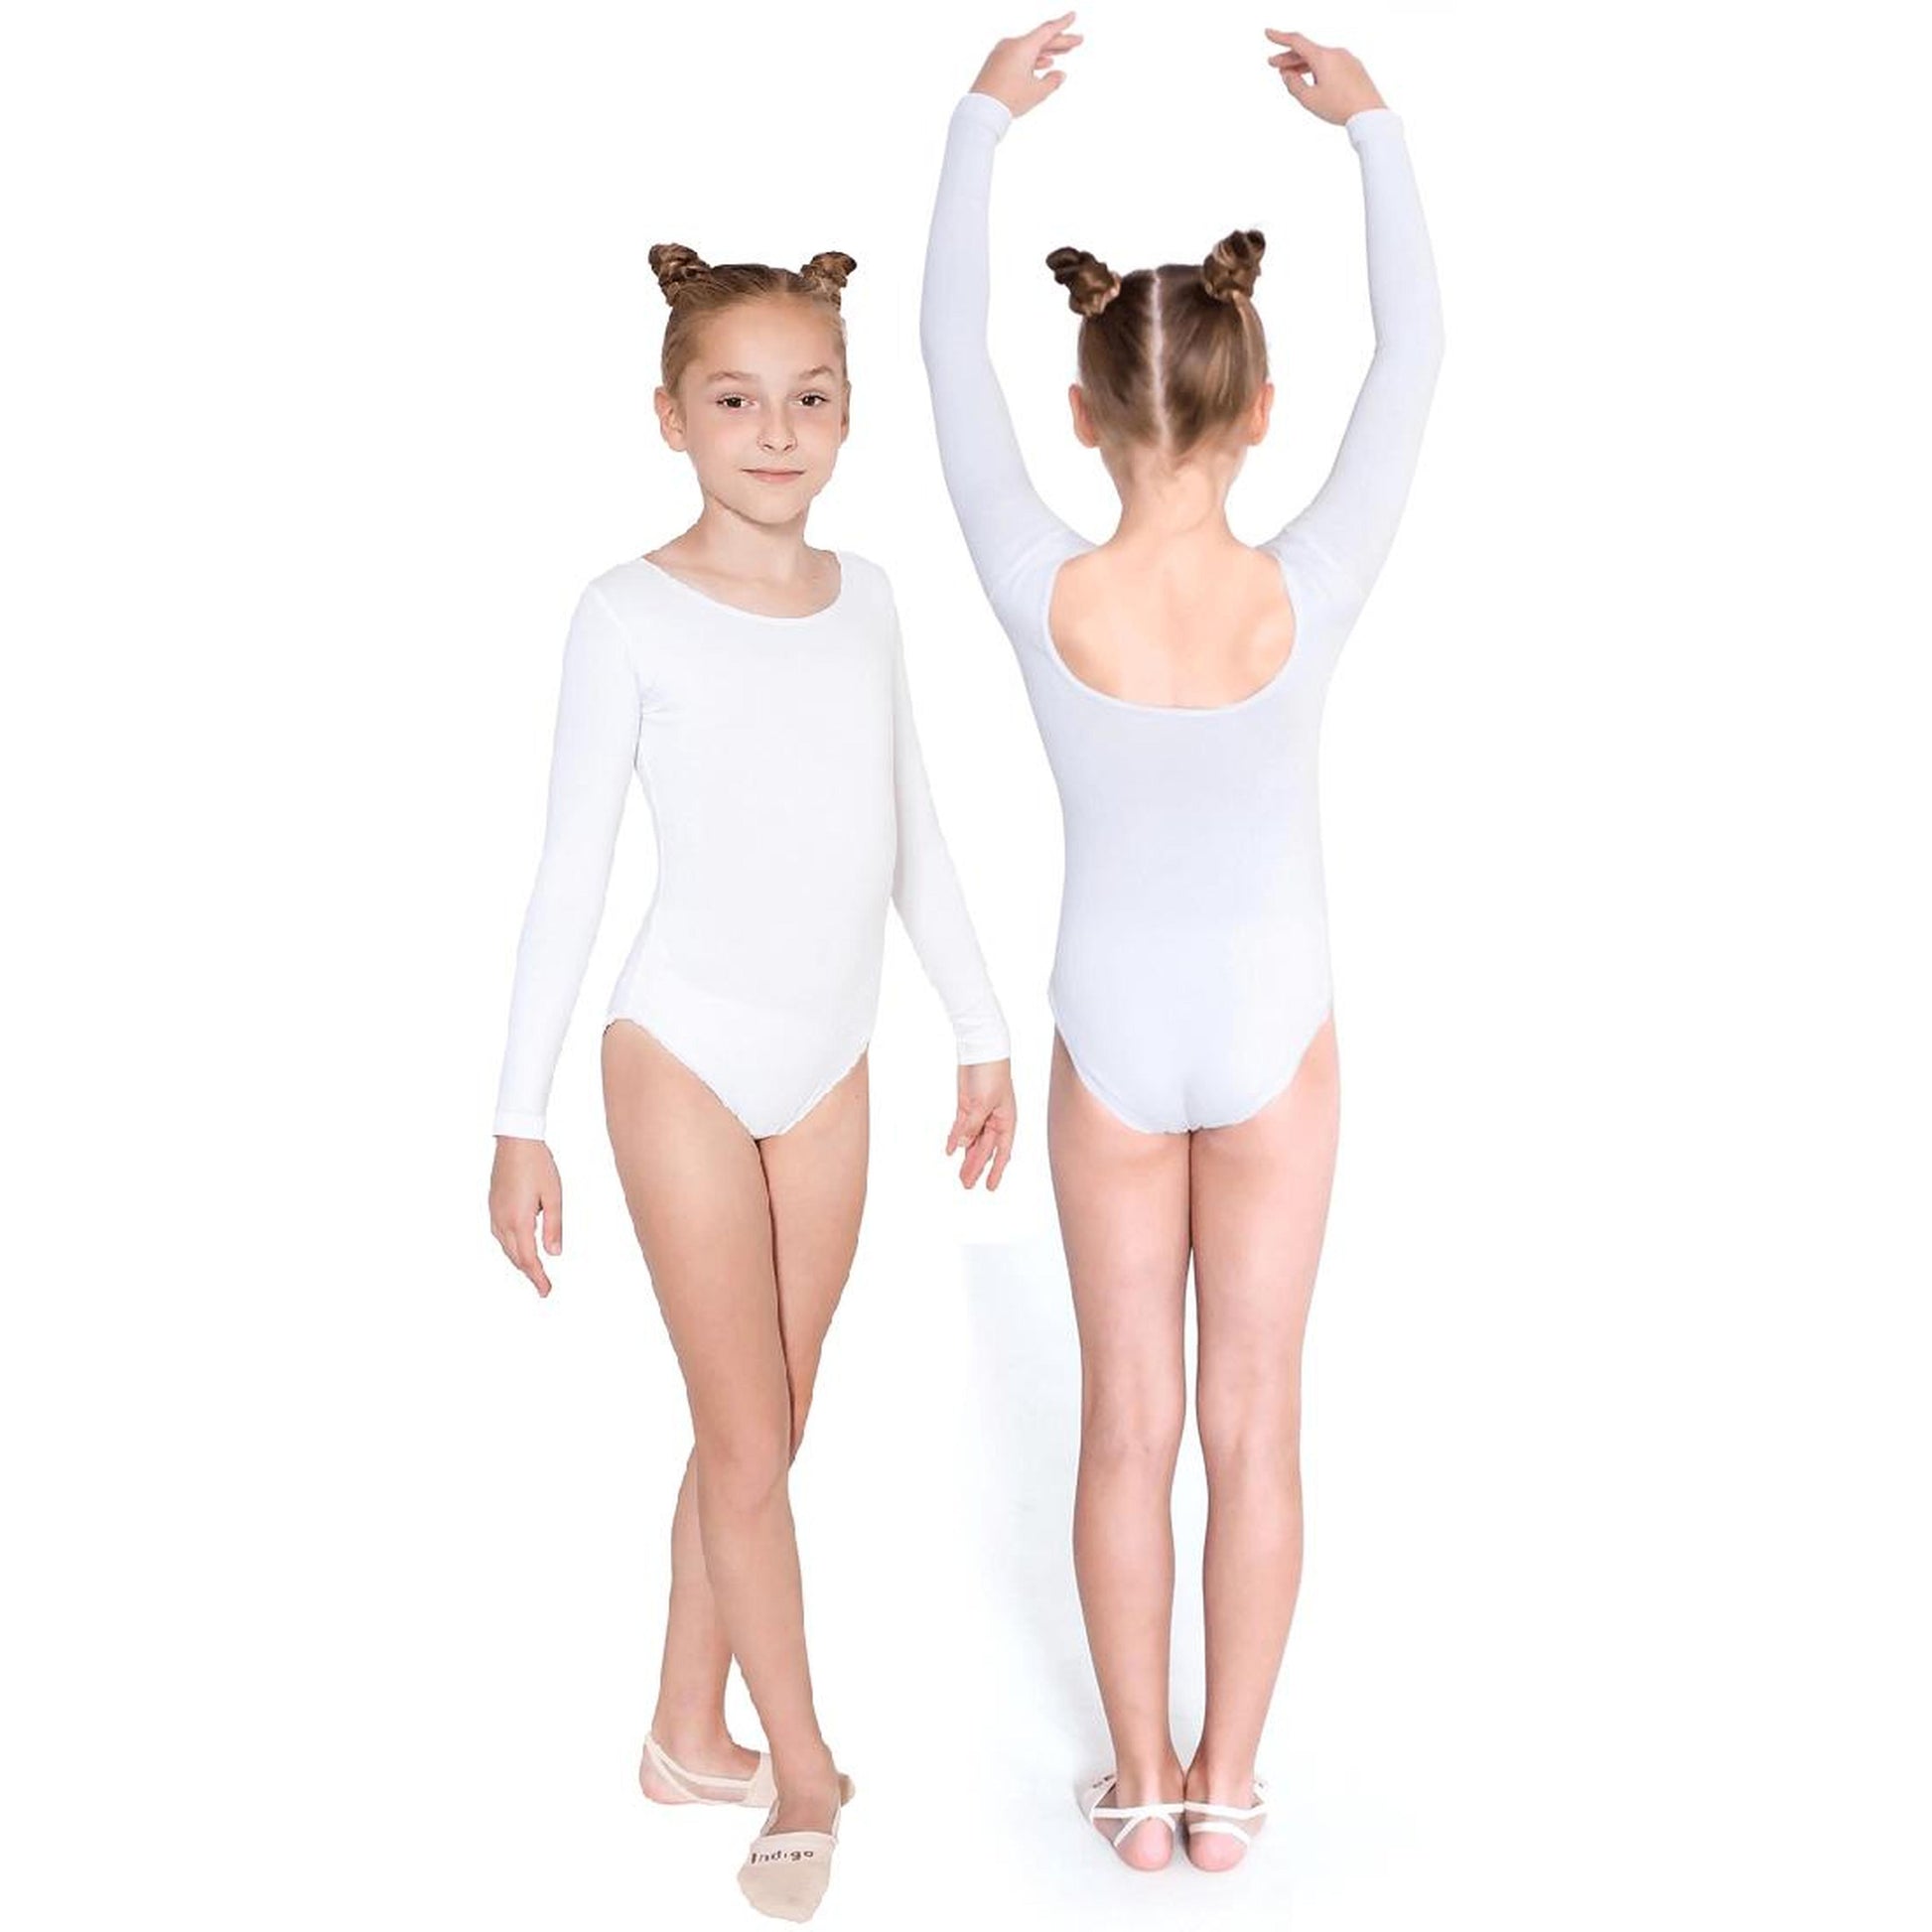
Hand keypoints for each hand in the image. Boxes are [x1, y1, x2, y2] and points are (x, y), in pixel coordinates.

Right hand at [490, 1136, 562, 1296]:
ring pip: (505, 1247)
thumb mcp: (554, 1197)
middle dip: (529, 1273)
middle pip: (515, 1257)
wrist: (515, 1140)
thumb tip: (554, 1255)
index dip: (537, 1277)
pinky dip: (511, 1247)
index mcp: (518, 1220)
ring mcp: (494, 1213)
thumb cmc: (538, 1165)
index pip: (528, 1259)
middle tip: (543, 1287)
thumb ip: (554, 1227)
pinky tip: (518, 1247)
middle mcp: (502, 1220)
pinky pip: (500, 1235)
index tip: (546, 1292)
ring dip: (519, 1261)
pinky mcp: (492, 1205)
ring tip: (533, 1271)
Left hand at [947, 1058, 1017, 1189]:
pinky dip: (955, 1139)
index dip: (996, 1171)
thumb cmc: (991, 1074)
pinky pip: (961, 1128)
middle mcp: (995, 1120)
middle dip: (976, 1168)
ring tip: (959, 1175)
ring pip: (972, 1142)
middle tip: (966, 1186)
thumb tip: (960, 1146)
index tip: (990, 1188)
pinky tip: (950, 1151)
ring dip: (966, 1158)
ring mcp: (980, 1114)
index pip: (1002, 1152)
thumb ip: (971, 1126)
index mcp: (1006, 1121)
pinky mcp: (967, 1106)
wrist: (982, 1050)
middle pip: (985, 1150)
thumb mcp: (982, 1103)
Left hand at [971, 11, 1083, 118]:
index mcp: (1023, 46)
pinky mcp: (996, 64)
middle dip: (1060, 41)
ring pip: (1030, 49)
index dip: (1063, 24)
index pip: (1048, 30)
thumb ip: (1053, 81)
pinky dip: (1032, 59)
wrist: (981, 111)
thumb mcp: (1037, 92)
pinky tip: (1043, 64)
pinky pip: (1019, 56)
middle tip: (1077, 41)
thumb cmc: (1008, 100)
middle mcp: (1012, 45)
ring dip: (1047, 51)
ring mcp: (1002, 53)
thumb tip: (1060, 74)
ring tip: (1063, 53)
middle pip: (1041, 40)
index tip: (1073, 16)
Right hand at [1265, 29, 1385, 124]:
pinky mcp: (1354, 67)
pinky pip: (1331, 63)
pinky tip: (1313, 79)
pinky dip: (1318, 68)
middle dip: (1289, 58)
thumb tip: (1286, 74)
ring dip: (1303, 65)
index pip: (1296, 41)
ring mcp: (1347, 59)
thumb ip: (1293, 85)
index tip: (1268, 33)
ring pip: (1319, 58)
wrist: (1370, 113)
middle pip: (1307, 51)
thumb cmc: (1340, 107)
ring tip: (1291, 74)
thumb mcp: (1309, 99)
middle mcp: (1335, 52)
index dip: (1280, 37)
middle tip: (1274, 64)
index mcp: (1323, 57)